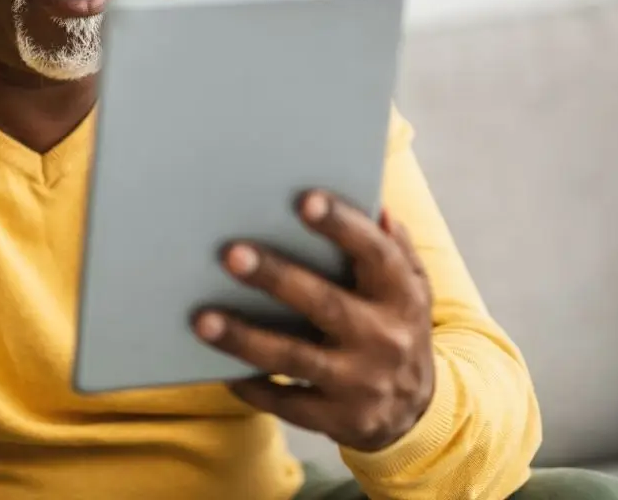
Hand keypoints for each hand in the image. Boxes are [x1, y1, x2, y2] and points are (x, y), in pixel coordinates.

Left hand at [194, 192, 434, 451]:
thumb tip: (379, 206)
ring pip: (295, 357)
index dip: (343, 225)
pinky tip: (221, 368)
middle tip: (231, 254)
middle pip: (325, 304)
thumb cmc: (396, 326)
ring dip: (246, 339)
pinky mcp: (338, 418)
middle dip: (277, 278)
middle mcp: (385, 338)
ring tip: (202, 319)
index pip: (375, 253)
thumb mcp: (411, 285)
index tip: (305, 200)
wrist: (415, 410)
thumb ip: (394, 245)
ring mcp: (360, 382)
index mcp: (402, 295)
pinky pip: (286, 402)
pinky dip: (252, 385)